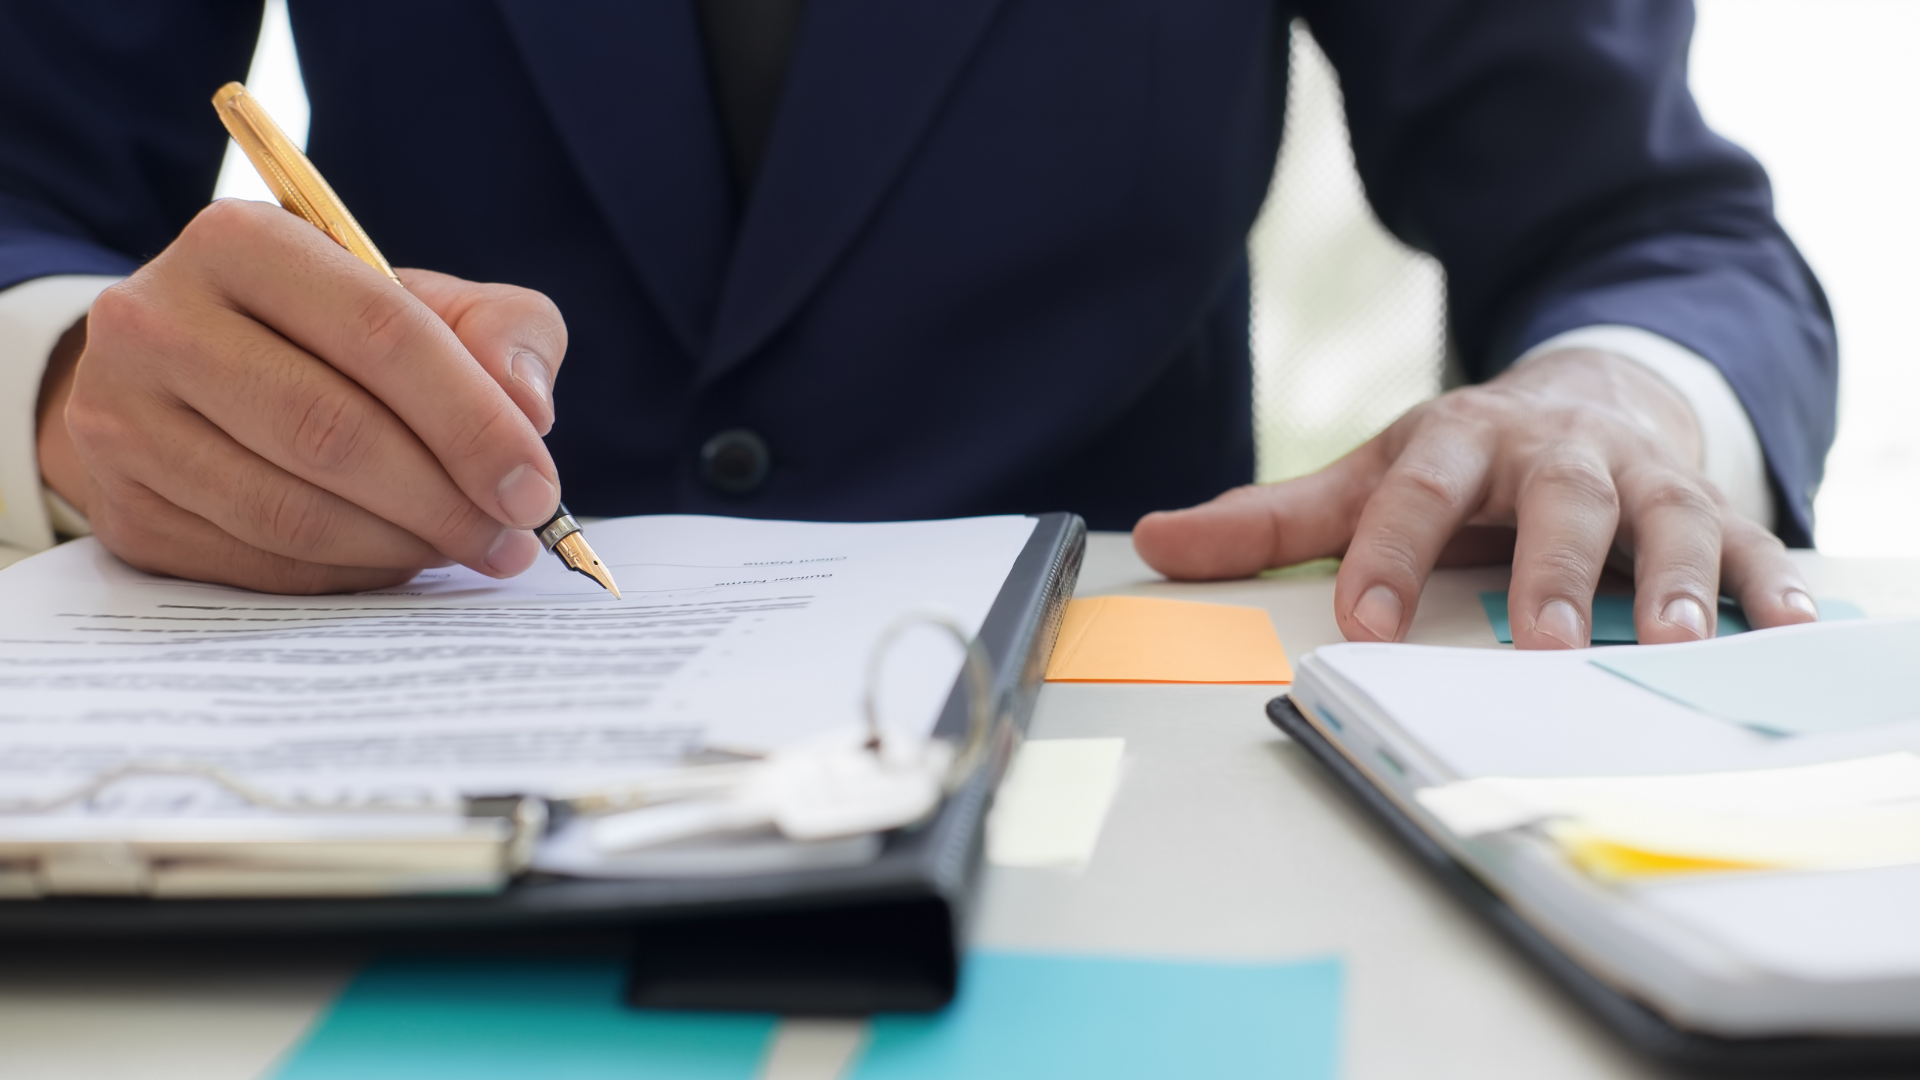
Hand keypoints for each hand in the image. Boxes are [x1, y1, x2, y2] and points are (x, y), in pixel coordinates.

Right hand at [36, 198, 568, 593]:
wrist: (192, 371)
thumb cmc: (334, 335)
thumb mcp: (424, 302)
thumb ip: (500, 332)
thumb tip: (528, 407)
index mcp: (241, 241)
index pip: (381, 332)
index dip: (472, 420)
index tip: (536, 486)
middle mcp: (156, 321)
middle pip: (330, 430)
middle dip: (445, 499)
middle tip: (513, 538)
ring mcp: (123, 420)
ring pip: (290, 510)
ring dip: (402, 545)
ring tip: (468, 548)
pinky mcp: (123, 508)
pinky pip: (257, 563)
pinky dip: (348, 573)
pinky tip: (397, 559)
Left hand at [1133, 349, 1818, 647]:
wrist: (1584, 394)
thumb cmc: (1462, 459)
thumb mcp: (1368, 476)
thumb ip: (1269, 520)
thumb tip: (1149, 539)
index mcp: (1456, 441)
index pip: (1415, 492)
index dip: (1390, 552)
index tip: (1367, 623)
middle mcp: (1552, 453)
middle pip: (1555, 499)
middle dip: (1550, 569)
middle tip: (1543, 644)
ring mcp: (1636, 475)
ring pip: (1662, 516)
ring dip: (1671, 578)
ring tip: (1672, 640)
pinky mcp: (1703, 502)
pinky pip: (1745, 540)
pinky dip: (1769, 582)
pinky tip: (1786, 628)